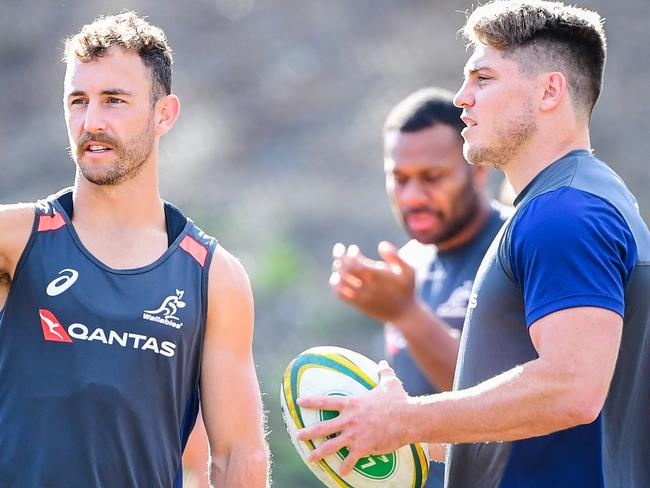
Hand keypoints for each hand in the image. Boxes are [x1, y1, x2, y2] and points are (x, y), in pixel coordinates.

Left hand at [296, 361, 413, 475]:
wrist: (408, 418)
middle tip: (297, 436)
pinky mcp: (364, 447)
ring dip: (319, 453)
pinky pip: (351, 459)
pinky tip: (342, 473)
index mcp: (352, 404)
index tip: (299, 402)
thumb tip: (383, 363)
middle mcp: (349, 419)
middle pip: (323, 427)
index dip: (312, 401)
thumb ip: (384, 372)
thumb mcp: (390, 382)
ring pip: (332, 446)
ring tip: (309, 458)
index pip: (327, 401)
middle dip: (309, 432)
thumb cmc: (398, 399)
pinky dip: (346, 466)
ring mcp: (355, 434)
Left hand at [330, 241, 417, 322]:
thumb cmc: (407, 290)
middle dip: (340, 257)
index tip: (354, 249)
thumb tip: (381, 245)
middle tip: (339, 248)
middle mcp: (368, 286)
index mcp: (379, 276)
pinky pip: (341, 295)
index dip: (351, 254)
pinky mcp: (358, 305)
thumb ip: (397, 256)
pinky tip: (337, 277)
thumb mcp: (409, 271)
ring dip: (337, 270)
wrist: (404, 315)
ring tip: (339, 263)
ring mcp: (362, 296)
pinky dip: (335, 285)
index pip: (357, 263)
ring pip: (341, 282)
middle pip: (347, 270)